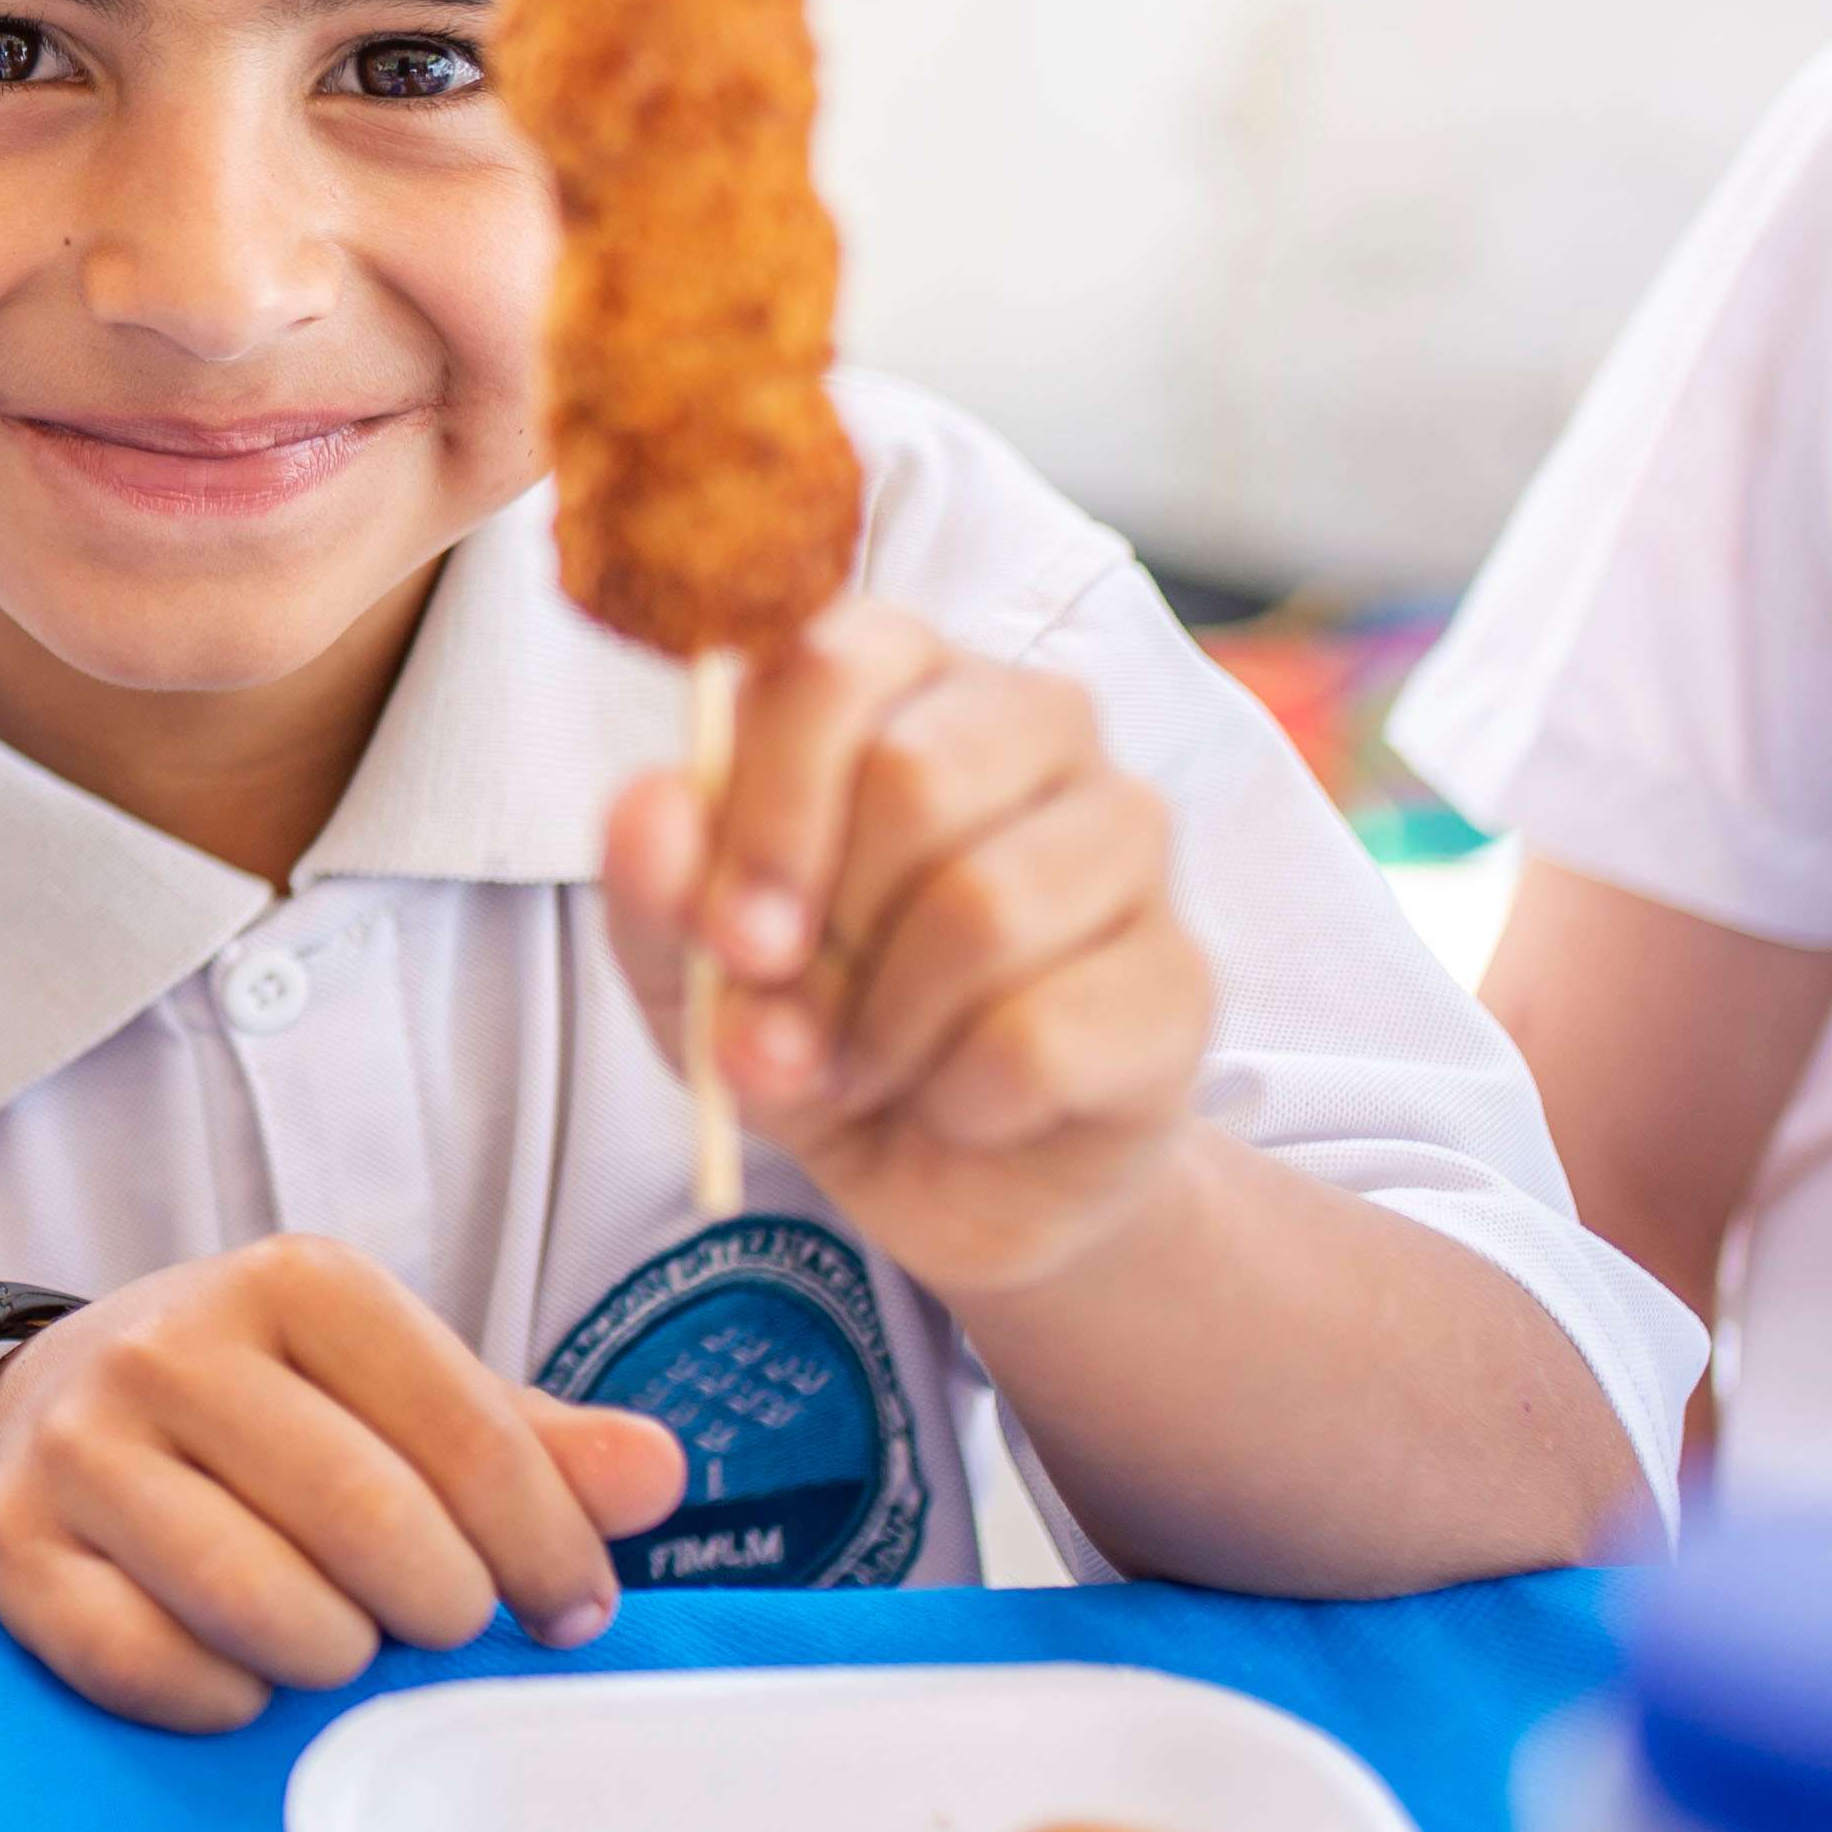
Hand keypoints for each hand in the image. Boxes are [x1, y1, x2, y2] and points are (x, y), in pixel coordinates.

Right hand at [0, 1237, 687, 1733]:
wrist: (40, 1418)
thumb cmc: (262, 1419)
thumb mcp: (395, 1395)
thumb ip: (531, 1441)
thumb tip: (658, 1476)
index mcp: (296, 1282)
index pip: (472, 1438)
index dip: (550, 1551)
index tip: (571, 1611)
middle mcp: (174, 1346)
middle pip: (370, 1526)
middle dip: (442, 1611)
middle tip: (446, 1629)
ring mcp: (80, 1448)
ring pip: (260, 1605)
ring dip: (335, 1662)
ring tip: (347, 1644)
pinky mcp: (13, 1549)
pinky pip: (148, 1667)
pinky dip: (223, 1700)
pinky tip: (246, 1676)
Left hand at [606, 601, 1211, 1300]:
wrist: (953, 1171)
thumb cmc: (817, 1017)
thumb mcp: (689, 962)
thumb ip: (655, 883)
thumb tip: (649, 810)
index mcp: (902, 676)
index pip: (831, 659)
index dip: (763, 806)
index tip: (727, 934)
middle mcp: (1035, 721)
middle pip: (911, 776)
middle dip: (821, 928)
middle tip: (789, 1017)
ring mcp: (1128, 838)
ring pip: (983, 907)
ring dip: (881, 1027)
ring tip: (866, 1063)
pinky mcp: (1182, 976)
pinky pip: (1041, 1035)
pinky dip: (958, 1098)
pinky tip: (958, 1101)